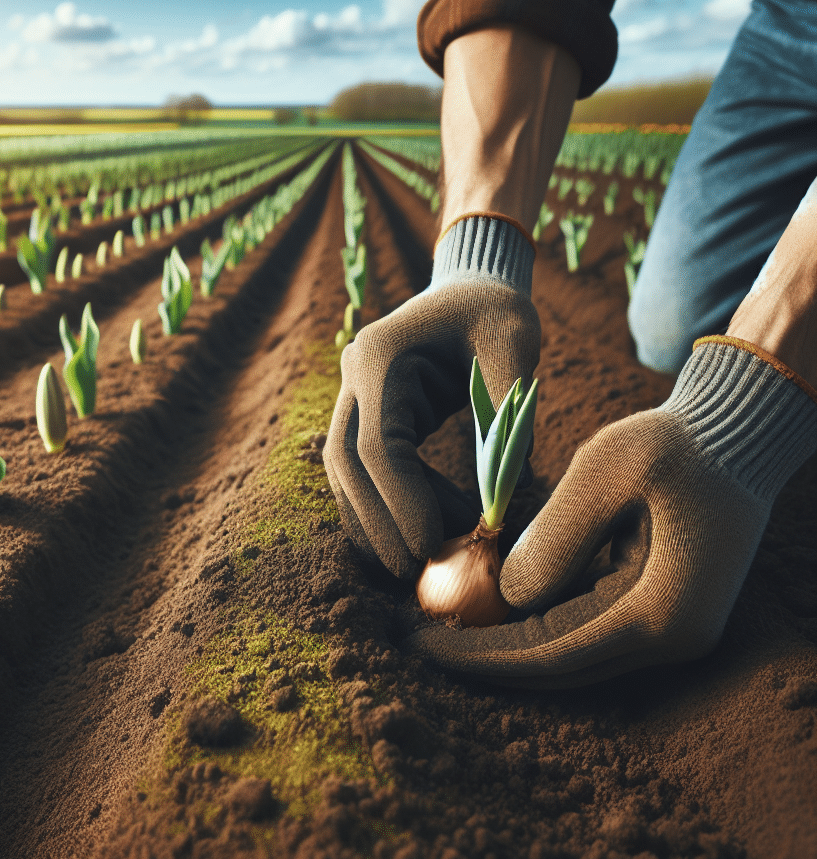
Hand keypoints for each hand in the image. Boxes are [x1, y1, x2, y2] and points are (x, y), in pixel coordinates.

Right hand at [323, 215, 539, 578]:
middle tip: (415, 570)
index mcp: (382, 355)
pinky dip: (383, 505)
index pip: (376, 445)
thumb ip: (506, 414)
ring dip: (375, 520)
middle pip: (345, 465)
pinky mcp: (364, 413)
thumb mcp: (514, 347)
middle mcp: (354, 375)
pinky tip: (420, 529)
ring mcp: (353, 394)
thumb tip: (500, 498)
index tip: (430, 546)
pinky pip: (360, 468)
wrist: (472, 289)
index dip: (399, 502)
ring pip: (344, 473)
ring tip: (424, 555)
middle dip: (377, 523)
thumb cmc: (497, 314)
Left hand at [405, 339, 816, 687]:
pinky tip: (489, 607)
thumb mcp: (606, 470)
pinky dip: (536, 624)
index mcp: (660, 612)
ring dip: (507, 644)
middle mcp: (670, 639)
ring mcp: (670, 632)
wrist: (738, 437)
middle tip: (418, 641)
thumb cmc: (675, 443)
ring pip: (570, 655)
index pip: (550, 652)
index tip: (420, 643)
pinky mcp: (662, 613)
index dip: (480, 653)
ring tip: (441, 626)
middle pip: (558, 667)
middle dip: (485, 658)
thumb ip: (555, 535)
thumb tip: (506, 597)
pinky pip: (587, 631)